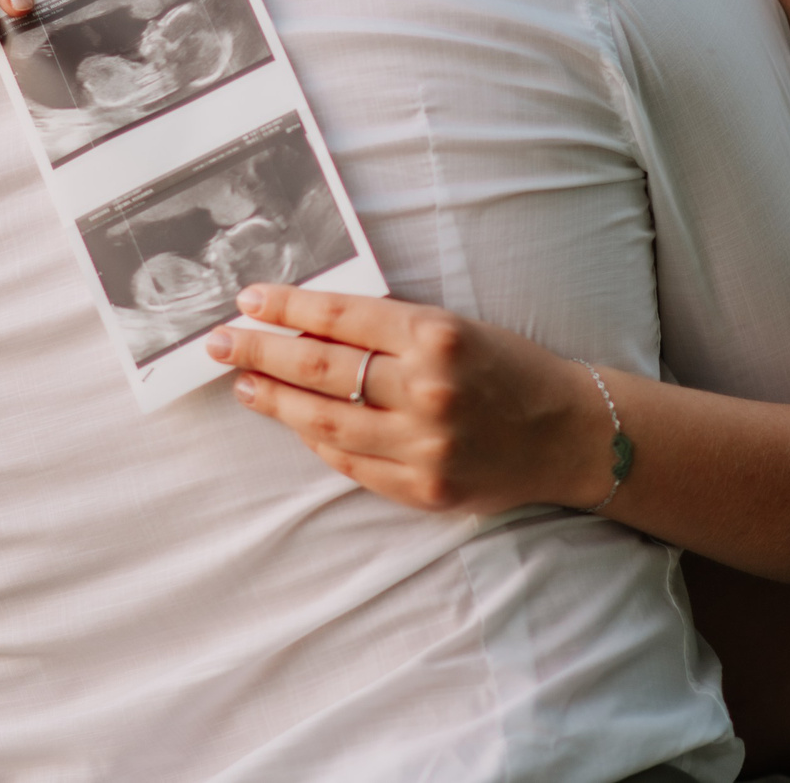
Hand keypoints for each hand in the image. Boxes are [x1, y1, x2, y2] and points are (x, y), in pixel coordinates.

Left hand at [204, 284, 615, 514]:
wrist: (569, 432)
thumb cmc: (507, 367)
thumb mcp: (454, 326)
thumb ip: (388, 327)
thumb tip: (306, 323)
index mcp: (437, 336)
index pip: (340, 317)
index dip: (286, 308)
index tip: (248, 301)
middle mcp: (428, 391)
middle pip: (320, 370)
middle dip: (259, 353)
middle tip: (220, 343)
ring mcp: (424, 446)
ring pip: (324, 422)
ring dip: (275, 402)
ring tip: (244, 384)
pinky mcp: (424, 488)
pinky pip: (351, 463)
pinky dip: (318, 441)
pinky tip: (294, 422)